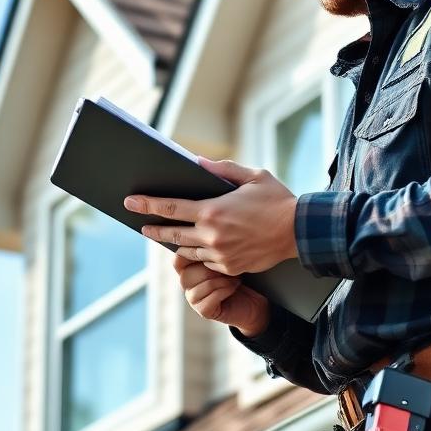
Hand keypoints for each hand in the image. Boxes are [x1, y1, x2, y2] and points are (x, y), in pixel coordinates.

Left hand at [123, 157, 299, 275]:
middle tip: (140, 225)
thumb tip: (198, 162)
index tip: (131, 201)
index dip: (147, 205)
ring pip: (186, 250)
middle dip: (153, 229)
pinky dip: (197, 252)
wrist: (299, 233)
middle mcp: (212, 236)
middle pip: (172, 234)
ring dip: (173, 243)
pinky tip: (193, 246)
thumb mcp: (253, 176)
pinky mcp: (230, 267)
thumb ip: (222, 169)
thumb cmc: (277, 200)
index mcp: (213, 211)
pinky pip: (205, 260)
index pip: (170, 208)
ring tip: (164, 235)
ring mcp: (220, 255)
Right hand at [173, 253, 268, 335]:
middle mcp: (187, 284)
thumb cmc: (238, 275)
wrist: (252, 300)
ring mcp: (194, 299)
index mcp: (188, 268)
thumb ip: (211, 250)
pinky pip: (210, 298)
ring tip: (234, 277)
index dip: (189, 253)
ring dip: (221, 280)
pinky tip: (234, 286)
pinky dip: (225, 290)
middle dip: (210, 268)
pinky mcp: (203, 311)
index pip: (178, 259)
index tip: (208, 248)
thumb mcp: (224, 259)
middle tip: (227, 266)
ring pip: (199, 287)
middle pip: (187, 274)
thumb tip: (207, 236)